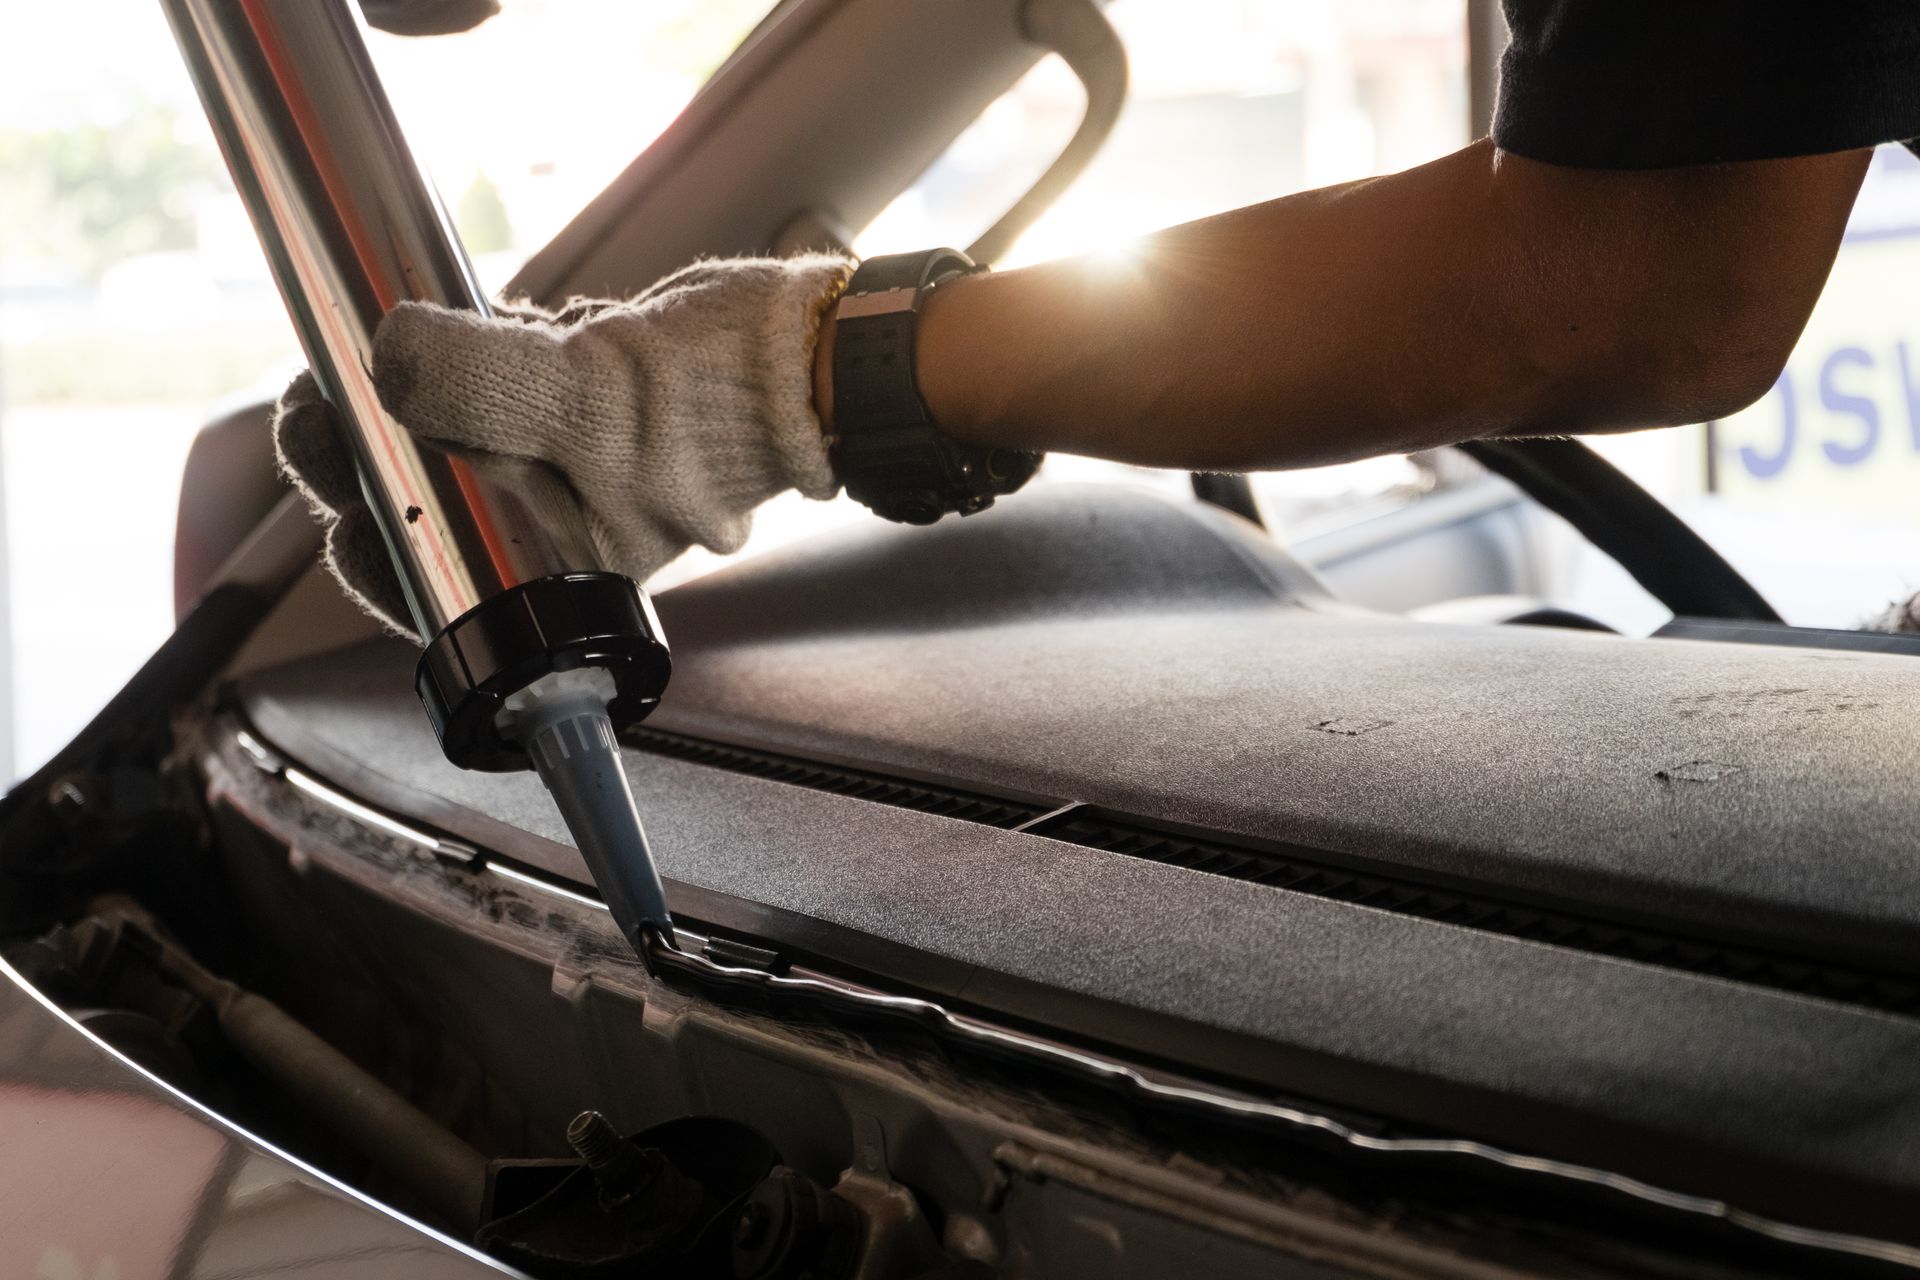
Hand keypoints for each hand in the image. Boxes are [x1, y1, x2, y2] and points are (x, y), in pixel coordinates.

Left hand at [272, 254, 853, 635]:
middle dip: (369, 444)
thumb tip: (383, 356)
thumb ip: (473, 383)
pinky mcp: (586, 417)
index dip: (360, 522)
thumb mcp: (582, 400)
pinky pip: (507, 396)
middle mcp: (561, 535)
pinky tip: (497, 323)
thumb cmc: (721, 406)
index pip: (433, 579)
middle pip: (428, 507)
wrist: (804, 356)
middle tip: (321, 391)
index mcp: (561, 574)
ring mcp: (572, 473)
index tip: (318, 451)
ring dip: (423, 391)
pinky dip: (488, 357)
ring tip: (410, 342)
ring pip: (457, 443)